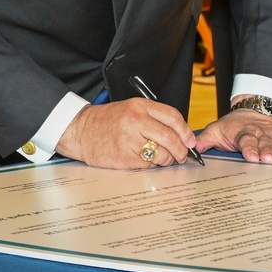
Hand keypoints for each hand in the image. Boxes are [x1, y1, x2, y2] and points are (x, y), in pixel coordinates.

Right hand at [55, 98, 198, 168]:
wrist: (80, 130)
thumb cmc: (108, 120)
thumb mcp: (132, 109)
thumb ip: (154, 118)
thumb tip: (180, 134)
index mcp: (140, 107)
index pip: (173, 117)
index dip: (186, 131)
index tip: (190, 140)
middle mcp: (136, 122)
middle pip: (170, 138)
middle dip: (181, 150)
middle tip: (182, 155)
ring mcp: (129, 141)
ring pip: (162, 155)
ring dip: (168, 160)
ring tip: (164, 159)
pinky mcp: (124, 158)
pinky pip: (148, 164)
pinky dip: (152, 165)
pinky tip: (147, 160)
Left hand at [196, 110, 271, 163]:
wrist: (253, 109)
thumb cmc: (234, 126)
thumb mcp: (217, 130)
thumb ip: (205, 140)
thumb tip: (191, 151)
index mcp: (243, 132)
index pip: (246, 140)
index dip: (249, 148)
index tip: (251, 157)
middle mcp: (261, 133)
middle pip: (266, 142)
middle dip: (268, 150)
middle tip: (270, 159)